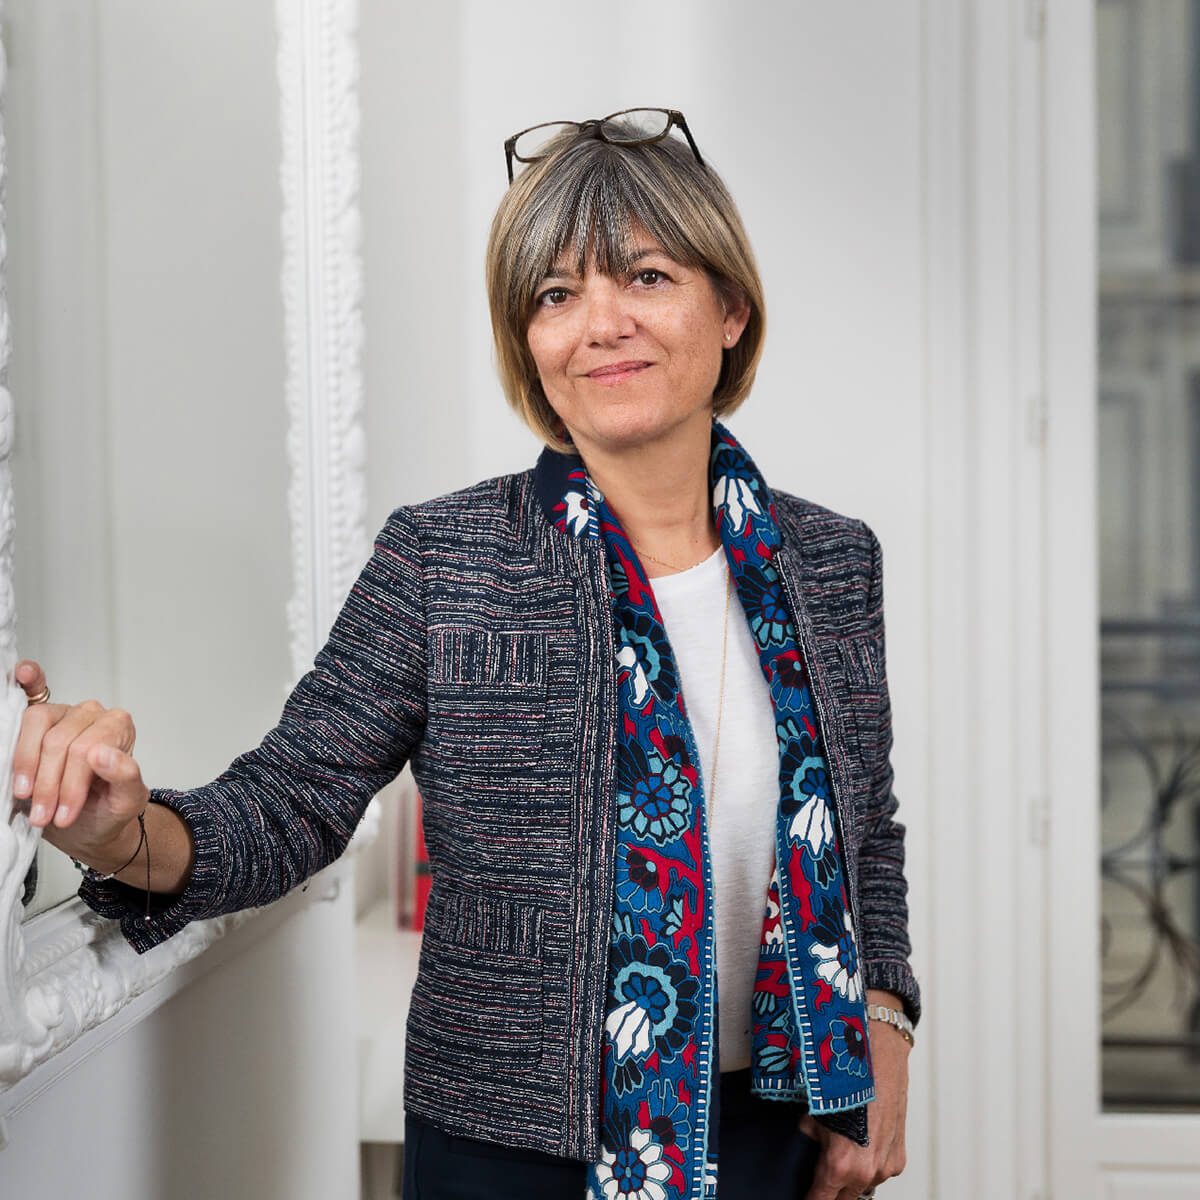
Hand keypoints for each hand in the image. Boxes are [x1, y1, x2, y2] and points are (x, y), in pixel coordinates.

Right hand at [12, 659, 148, 862]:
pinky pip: (33, 693)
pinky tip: (22, 674)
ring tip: (25, 797)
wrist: (91, 823)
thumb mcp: (126, 802)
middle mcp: (91, 715)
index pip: (87, 750)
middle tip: (44, 816)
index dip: (71, 785)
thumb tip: (104, 754)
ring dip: (25, 765)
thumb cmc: (109, 809)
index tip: (64, 815)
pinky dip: (27, 682)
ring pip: (36, 724)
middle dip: (48, 785)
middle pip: (59, 742)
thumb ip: (125, 777)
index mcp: (118, 728)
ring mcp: (63, 713)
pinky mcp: (40, 718)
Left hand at [798, 989, 910, 1198]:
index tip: (802, 1195)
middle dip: (828, 1190)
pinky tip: (858, 1143)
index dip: (809, 1199)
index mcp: (841, 1164)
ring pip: (863, 1186)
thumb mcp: (813, 1107)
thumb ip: (807, 1136)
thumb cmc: (845, 1075)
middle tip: (816, 1174)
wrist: (880, 1051)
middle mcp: (866, 1171)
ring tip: (837, 1153)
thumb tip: (802, 1145)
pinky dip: (867, 1164)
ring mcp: (886, 1166)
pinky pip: (879, 1171)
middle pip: (843, 1199)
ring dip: (850, 1178)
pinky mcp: (899, 1156)